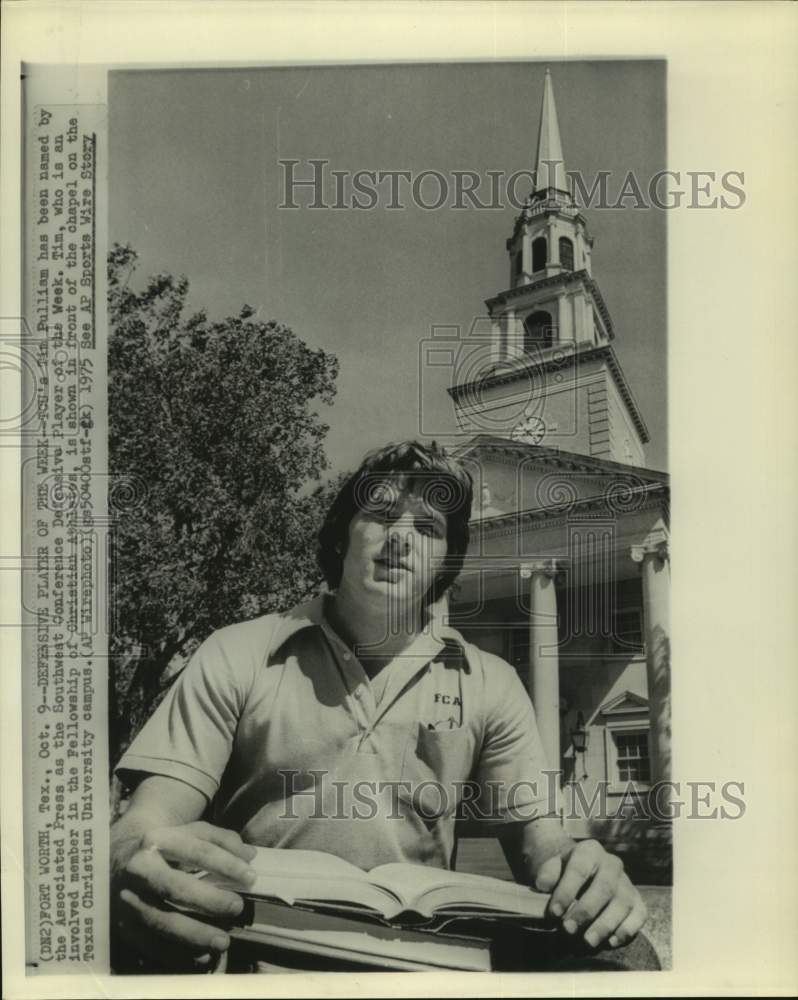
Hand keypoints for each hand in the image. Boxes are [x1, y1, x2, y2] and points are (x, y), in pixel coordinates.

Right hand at [112, 820, 256, 970]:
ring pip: (161, 921)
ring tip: (223, 941)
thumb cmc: (164, 845)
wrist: (116, 857)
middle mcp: (138, 868)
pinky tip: (201, 956)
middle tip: (238, 908)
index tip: (251, 877)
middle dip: (209, 900)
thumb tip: (250, 855)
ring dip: (195, 934)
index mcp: (158, 839)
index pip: (196, 851)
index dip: (226, 864)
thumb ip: (220, 840)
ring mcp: (127, 898)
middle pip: (175, 887)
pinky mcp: (121, 924)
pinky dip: (176, 954)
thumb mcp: (188, 832)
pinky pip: (149, 944)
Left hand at [534, 839, 645, 949]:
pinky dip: (626, 930)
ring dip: (605, 925)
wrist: (580, 874)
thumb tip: (542, 885)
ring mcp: (627, 883)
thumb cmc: (563, 874)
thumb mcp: (552, 867)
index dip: (566, 892)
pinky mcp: (637, 901)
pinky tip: (610, 942)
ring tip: (587, 941)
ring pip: (622, 903)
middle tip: (568, 930)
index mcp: (589, 850)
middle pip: (604, 888)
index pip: (579, 870)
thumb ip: (547, 874)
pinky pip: (639, 915)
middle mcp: (612, 864)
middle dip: (585, 911)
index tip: (553, 913)